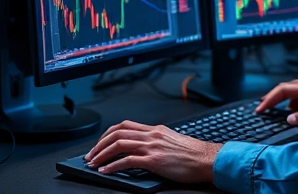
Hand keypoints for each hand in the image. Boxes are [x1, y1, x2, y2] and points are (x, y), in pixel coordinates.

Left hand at [84, 121, 222, 182]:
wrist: (207, 159)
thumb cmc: (193, 154)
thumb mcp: (171, 140)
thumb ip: (156, 140)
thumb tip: (142, 147)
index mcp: (155, 130)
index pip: (124, 126)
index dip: (107, 134)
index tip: (99, 144)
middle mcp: (151, 135)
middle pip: (117, 133)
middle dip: (99, 144)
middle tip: (90, 155)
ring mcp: (152, 147)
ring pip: (119, 145)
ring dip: (102, 154)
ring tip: (93, 163)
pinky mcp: (154, 161)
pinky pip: (128, 161)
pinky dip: (113, 166)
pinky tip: (106, 171)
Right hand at [257, 79, 297, 125]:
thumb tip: (288, 119)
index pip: (283, 90)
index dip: (269, 99)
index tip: (260, 108)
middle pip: (284, 89)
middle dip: (271, 99)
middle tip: (261, 110)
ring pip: (291, 94)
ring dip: (282, 103)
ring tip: (275, 113)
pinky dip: (293, 106)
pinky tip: (294, 114)